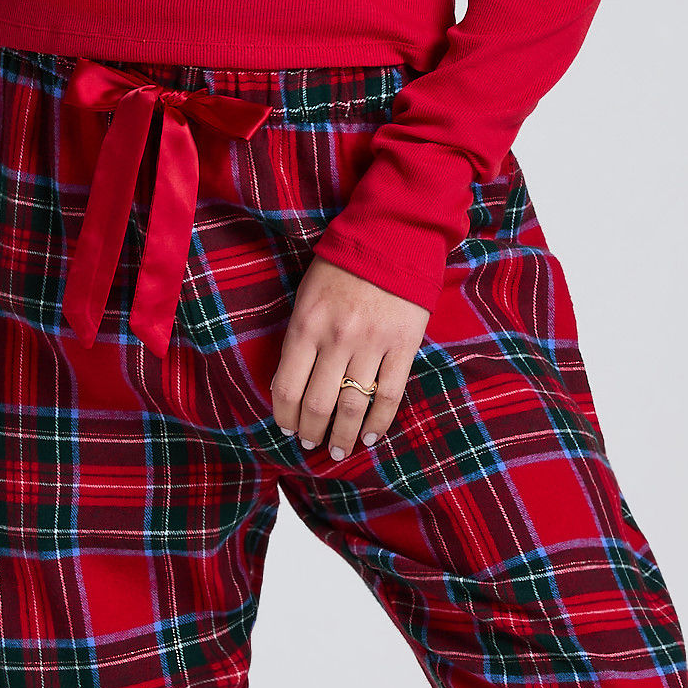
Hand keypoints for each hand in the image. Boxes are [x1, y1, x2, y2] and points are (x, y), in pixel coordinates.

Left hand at [271, 255, 427, 461]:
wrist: (392, 236)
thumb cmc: (343, 266)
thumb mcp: (307, 296)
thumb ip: (298, 339)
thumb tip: (288, 386)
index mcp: (306, 325)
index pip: (286, 388)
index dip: (284, 417)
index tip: (286, 428)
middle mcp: (336, 339)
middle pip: (317, 405)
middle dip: (311, 433)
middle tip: (310, 444)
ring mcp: (372, 344)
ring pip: (352, 407)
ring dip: (343, 437)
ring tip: (339, 451)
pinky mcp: (402, 346)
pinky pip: (388, 395)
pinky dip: (377, 422)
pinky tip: (369, 436)